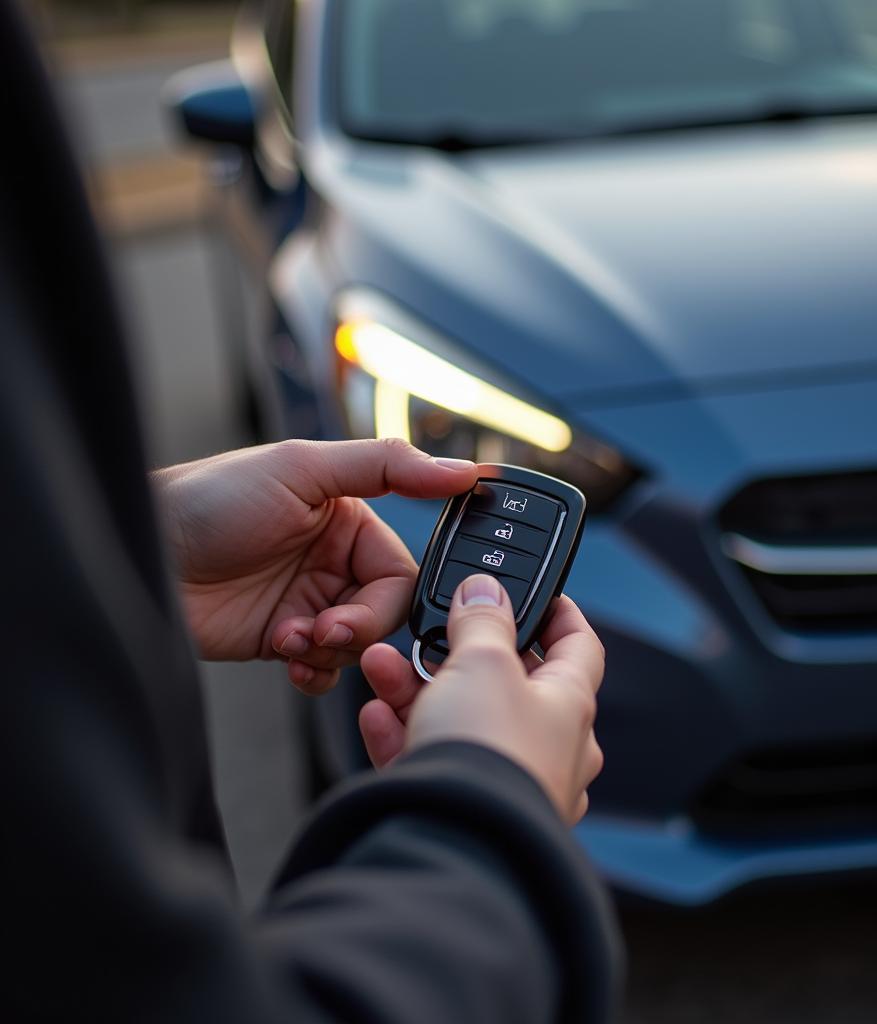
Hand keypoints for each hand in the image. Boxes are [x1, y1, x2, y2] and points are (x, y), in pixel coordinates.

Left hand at [154, 439, 476, 693]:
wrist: (141, 555)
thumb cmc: (212, 499)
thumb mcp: (303, 468)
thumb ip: (387, 467)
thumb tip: (463, 472)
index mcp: (349, 519)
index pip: (401, 571)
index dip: (386, 599)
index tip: (355, 609)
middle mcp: (334, 562)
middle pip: (385, 615)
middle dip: (358, 629)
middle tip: (322, 630)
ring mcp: (308, 602)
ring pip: (358, 646)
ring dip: (330, 651)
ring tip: (289, 639)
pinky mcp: (281, 639)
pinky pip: (325, 669)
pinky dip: (315, 673)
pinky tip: (287, 659)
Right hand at [360, 576, 605, 823]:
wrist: (455, 841)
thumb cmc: (489, 755)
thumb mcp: (484, 662)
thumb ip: (482, 620)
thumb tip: (485, 591)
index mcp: (570, 706)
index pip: (579, 647)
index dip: (559, 615)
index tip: (539, 596)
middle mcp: (548, 748)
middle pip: (504, 684)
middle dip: (457, 656)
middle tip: (431, 636)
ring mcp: (509, 782)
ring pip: (462, 721)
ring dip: (417, 690)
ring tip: (382, 667)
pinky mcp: (469, 810)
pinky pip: (435, 761)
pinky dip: (404, 735)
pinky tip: (377, 716)